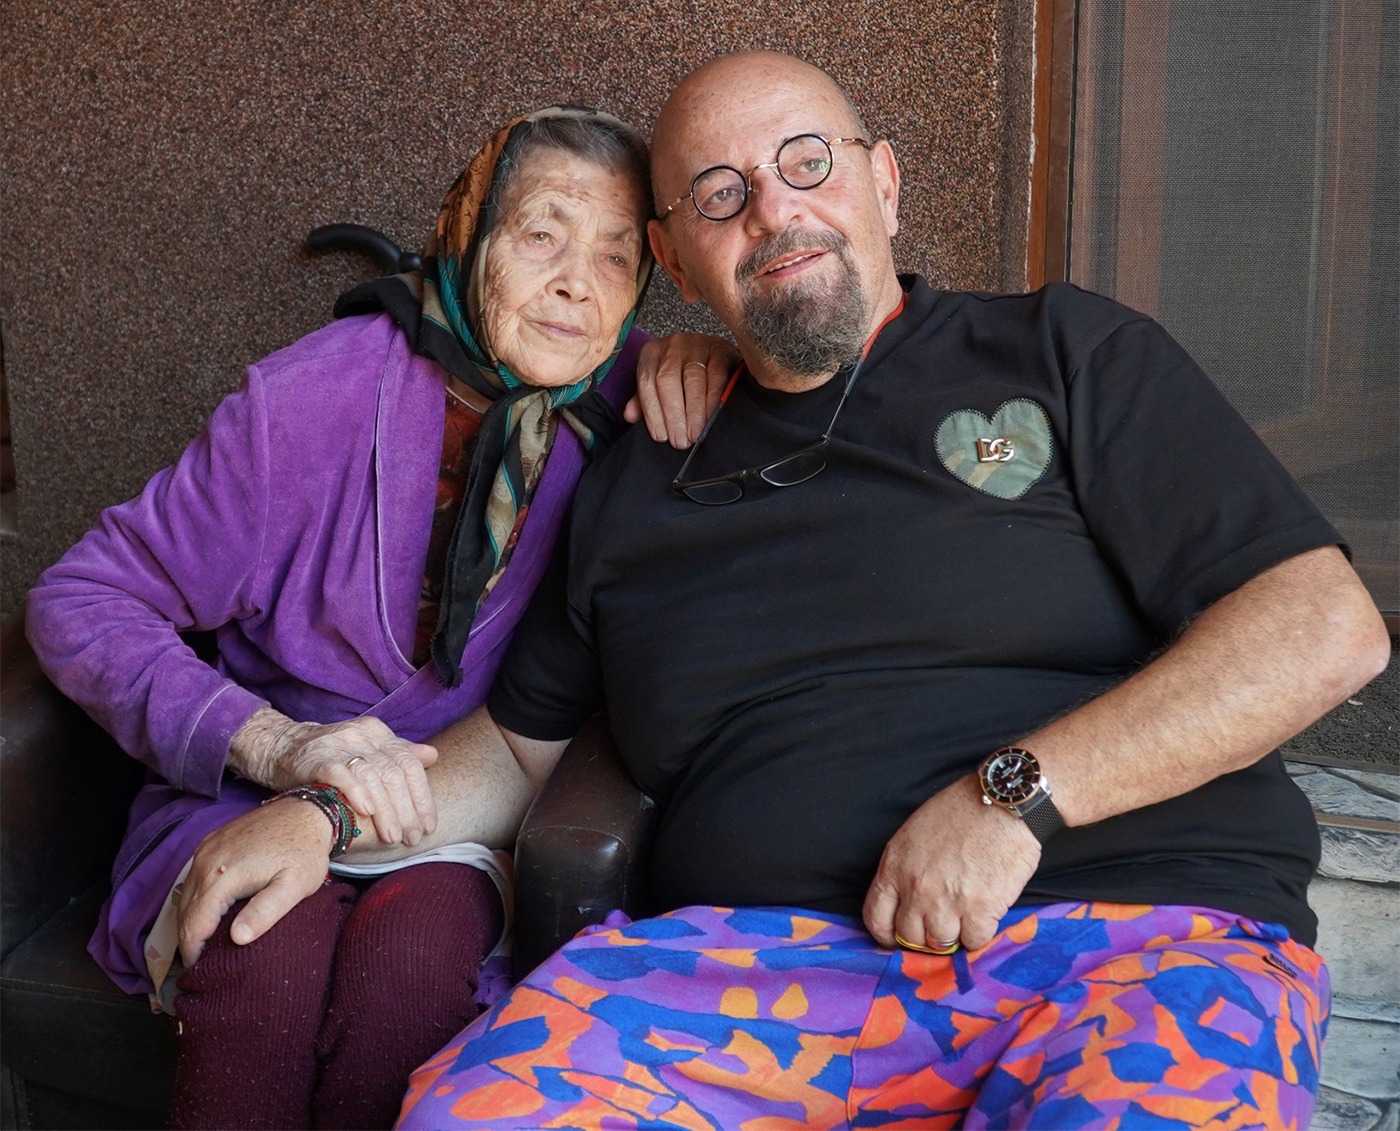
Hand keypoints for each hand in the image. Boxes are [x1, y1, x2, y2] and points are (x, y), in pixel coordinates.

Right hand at [177, 798, 334, 966]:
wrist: (308, 811)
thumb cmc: (305, 851)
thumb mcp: (295, 886)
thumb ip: (265, 912)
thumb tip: (237, 939)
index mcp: (222, 876)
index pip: (193, 927)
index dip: (194, 954)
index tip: (202, 972)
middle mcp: (206, 861)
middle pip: (184, 914)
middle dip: (189, 941)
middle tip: (204, 963)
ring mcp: (206, 849)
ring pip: (185, 896)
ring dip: (191, 921)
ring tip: (206, 944)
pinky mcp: (211, 842)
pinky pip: (194, 878)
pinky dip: (197, 899)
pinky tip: (212, 913)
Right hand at [229, 709, 437, 846]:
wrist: (282, 748)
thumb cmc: (331, 756)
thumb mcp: (367, 750)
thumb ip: (399, 754)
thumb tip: (433, 756)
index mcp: (378, 732)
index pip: (409, 764)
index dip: (422, 797)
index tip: (428, 825)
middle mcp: (362, 735)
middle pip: (394, 774)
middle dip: (407, 811)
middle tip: (412, 838)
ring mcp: (339, 745)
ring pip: (373, 778)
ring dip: (387, 812)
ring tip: (393, 837)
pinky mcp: (316, 759)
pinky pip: (342, 776)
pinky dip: (357, 794)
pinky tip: (367, 814)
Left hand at [624, 333, 736, 446]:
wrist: (717, 353)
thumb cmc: (684, 372)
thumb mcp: (660, 384)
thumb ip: (644, 400)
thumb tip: (629, 416)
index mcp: (652, 352)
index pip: (647, 382)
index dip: (652, 412)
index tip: (660, 436)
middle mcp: (673, 345)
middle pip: (668, 380)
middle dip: (673, 414)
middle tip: (680, 440)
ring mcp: (697, 344)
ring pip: (692, 379)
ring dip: (693, 411)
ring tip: (694, 434)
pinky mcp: (720, 349)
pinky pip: (716, 375)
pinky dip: (713, 400)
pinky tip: (710, 417)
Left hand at [862, 775, 1039, 952]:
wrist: (1002, 803)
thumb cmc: (961, 811)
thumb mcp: (914, 833)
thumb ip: (905, 869)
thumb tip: (907, 901)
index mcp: (894, 866)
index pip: (875, 917)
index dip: (886, 934)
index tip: (898, 938)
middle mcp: (916, 888)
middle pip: (909, 937)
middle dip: (924, 936)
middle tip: (940, 926)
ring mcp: (947, 901)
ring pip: (941, 944)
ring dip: (953, 936)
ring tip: (964, 918)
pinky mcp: (980, 909)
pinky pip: (974, 942)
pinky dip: (980, 935)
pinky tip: (985, 916)